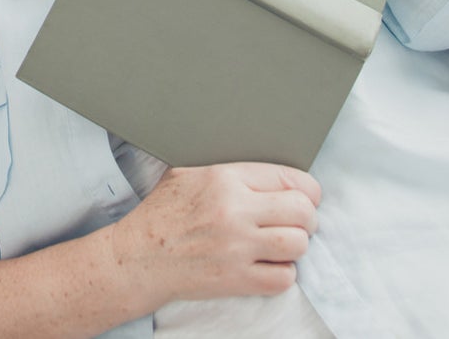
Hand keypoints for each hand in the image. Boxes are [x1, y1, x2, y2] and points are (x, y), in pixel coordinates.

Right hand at [110, 163, 319, 305]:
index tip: (307, 196)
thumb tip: (263, 168)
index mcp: (225, 178)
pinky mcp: (236, 280)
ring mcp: (237, 247)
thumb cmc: (163, 212)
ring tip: (284, 243)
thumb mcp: (188, 172)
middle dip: (307, 217)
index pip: (290, 178)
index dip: (307, 189)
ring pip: (298, 244)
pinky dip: (283, 273)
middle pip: (302, 211)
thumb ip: (228, 168)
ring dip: (297, 245)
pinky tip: (270, 265)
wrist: (140, 256)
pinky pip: (283, 278)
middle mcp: (235, 211)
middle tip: (299, 221)